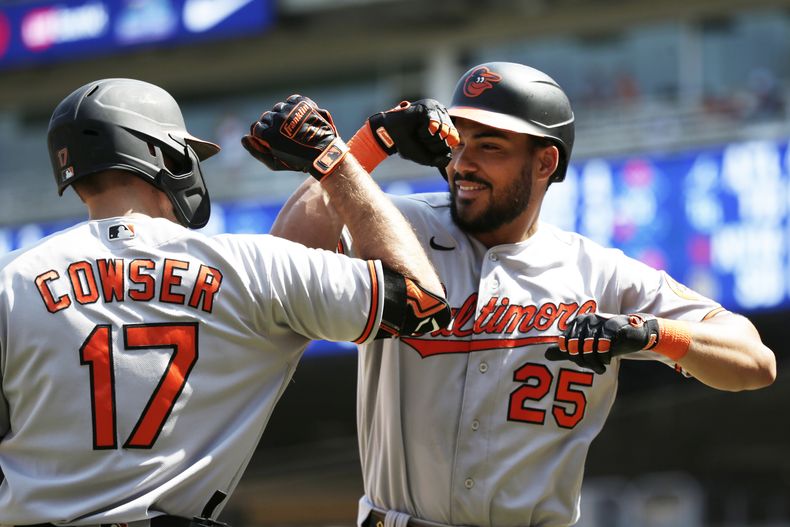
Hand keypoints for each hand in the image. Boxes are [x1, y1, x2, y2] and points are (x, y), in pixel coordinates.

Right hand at [241, 94, 348, 180]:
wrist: (324, 152)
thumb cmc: (298, 161)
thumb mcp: (274, 162)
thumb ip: (256, 151)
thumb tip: (244, 138)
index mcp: (269, 134)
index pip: (256, 127)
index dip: (263, 134)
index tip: (272, 140)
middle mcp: (277, 119)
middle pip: (267, 116)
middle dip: (273, 125)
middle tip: (285, 136)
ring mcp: (290, 109)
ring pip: (278, 107)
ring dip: (283, 115)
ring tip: (294, 127)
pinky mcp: (302, 103)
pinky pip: (292, 100)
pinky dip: (294, 107)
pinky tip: (299, 118)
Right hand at [367, 99, 459, 167]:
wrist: (391, 135)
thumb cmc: (408, 143)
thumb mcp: (425, 157)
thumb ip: (439, 160)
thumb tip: (450, 158)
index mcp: (444, 125)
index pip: (454, 138)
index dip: (443, 145)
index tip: (429, 145)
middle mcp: (442, 116)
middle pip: (449, 135)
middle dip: (433, 143)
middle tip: (421, 139)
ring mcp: (435, 109)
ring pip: (442, 130)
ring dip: (427, 137)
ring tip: (418, 134)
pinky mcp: (427, 106)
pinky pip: (433, 123)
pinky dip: (424, 130)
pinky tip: (417, 128)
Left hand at [544, 313, 659, 373]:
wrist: (635, 334)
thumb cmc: (609, 341)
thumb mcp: (586, 345)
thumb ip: (566, 350)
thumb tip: (545, 355)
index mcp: (577, 322)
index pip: (564, 345)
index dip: (573, 357)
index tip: (583, 361)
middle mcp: (586, 319)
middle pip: (574, 348)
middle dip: (583, 362)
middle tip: (593, 367)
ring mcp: (599, 322)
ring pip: (587, 350)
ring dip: (594, 363)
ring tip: (600, 367)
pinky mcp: (612, 327)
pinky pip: (602, 348)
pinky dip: (604, 359)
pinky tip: (608, 360)